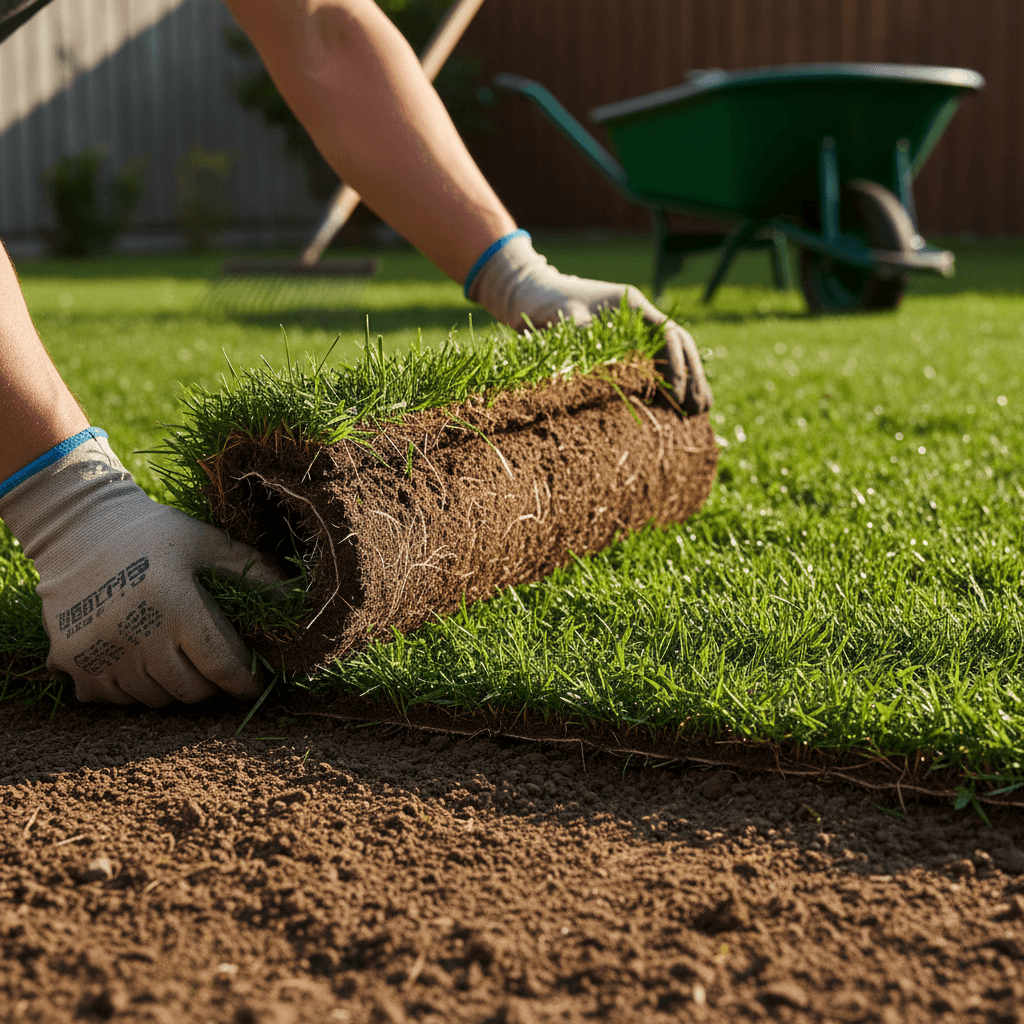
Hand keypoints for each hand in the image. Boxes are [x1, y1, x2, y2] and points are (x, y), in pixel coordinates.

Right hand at [0, 431, 281, 705]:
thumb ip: (254, 571)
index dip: (245, 681)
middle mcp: (137, 634)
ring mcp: (101, 653)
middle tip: (214, 665)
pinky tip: (140, 658)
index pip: (222, 665)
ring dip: (173, 686)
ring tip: (176, 655)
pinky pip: (116, 699)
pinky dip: (135, 688)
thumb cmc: (154, 533)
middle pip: (191, 690)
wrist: (75, 527)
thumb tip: (296, 599)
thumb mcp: (208, 542)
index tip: (255, 683)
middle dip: (212, 684)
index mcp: (175, 604)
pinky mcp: (72, 663)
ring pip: (156, 698)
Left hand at [466, 231, 712, 413]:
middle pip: (681, 346)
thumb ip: (584, 332)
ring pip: (673, 356)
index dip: (677, 363)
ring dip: (688, 382)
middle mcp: (641, 317)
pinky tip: (677, 406)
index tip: (679, 391)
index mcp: (634, 306)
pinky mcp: (627, 346)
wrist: (533, 294)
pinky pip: (655, 365)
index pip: (668, 333)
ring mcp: (636, 331)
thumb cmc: (548, 302)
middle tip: (700, 410)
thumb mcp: (565, 316)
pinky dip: (669, 384)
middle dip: (694, 376)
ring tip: (700, 412)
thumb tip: (602, 360)